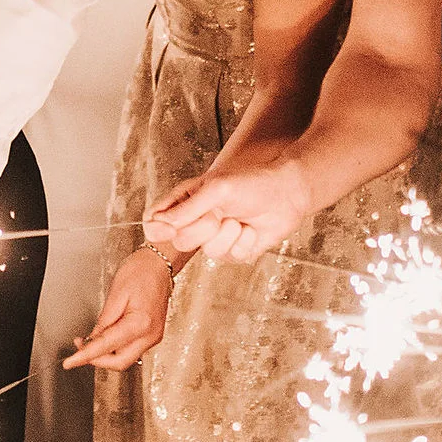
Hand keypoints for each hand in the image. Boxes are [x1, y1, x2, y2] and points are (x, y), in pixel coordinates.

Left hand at [66, 245, 174, 371]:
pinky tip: (105, 337)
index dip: (85, 356)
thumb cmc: (141, 272)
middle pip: (119, 362)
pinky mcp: (152, 335)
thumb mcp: (116, 293)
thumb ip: (104, 320)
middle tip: (79, 349)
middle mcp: (150, 335)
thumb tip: (92, 339)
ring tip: (90, 341)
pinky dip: (115, 348)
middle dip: (97, 360)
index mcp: (140, 324)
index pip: (106, 347)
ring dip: (106, 354)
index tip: (70, 362)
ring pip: (125, 358)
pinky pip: (131, 349)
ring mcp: (153, 337)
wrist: (159, 265)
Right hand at [146, 154, 311, 261]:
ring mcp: (215, 238)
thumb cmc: (251, 183)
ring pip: (208, 252)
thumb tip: (160, 224)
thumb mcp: (215, 190)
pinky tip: (252, 229)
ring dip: (228, 235)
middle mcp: (196, 222)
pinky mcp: (234, 251)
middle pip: (180, 241)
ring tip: (240, 220)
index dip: (158, 229)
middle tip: (218, 216)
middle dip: (202, 230)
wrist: (286, 194)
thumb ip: (187, 208)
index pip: (155, 221)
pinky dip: (244, 242)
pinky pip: (231, 257)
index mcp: (185, 202)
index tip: (170, 228)